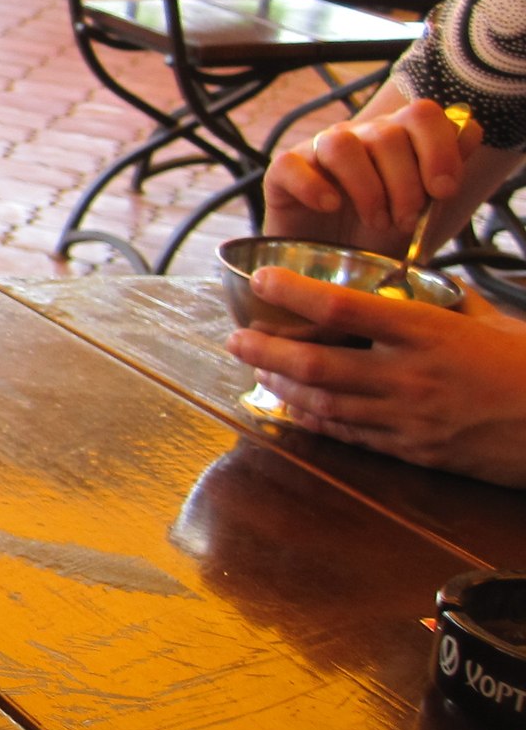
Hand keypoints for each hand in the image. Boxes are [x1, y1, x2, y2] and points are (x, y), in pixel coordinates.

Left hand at [226, 268, 525, 486]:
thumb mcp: (492, 322)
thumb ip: (449, 303)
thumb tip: (422, 282)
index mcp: (429, 332)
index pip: (346, 310)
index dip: (296, 295)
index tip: (264, 279)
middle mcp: (411, 376)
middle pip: (318, 365)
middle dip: (268, 350)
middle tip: (236, 337)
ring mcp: (410, 418)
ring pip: (325, 403)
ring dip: (282, 386)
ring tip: (257, 367)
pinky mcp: (415, 451)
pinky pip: (350, 435)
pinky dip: (315, 420)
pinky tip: (293, 407)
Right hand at [263, 98, 479, 255]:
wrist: (330, 265)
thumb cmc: (377, 235)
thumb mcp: (423, 211)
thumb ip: (447, 172)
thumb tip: (470, 131)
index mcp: (396, 138)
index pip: (422, 115)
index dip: (439, 149)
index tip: (444, 191)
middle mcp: (358, 136)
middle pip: (387, 135)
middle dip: (405, 185)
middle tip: (406, 221)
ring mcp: (318, 151)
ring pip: (342, 145)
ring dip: (367, 189)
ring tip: (375, 221)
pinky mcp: (283, 172)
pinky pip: (291, 165)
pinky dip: (313, 187)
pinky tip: (330, 207)